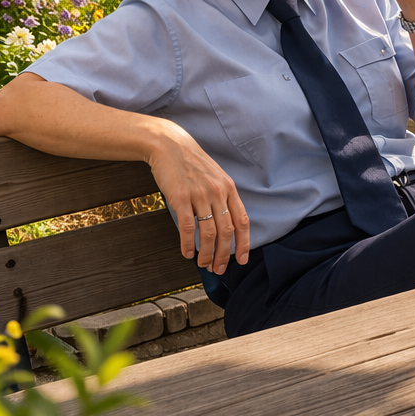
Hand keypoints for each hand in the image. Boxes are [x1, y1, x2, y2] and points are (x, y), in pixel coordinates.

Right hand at [147, 122, 249, 274]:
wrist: (170, 146)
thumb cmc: (192, 164)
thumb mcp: (215, 178)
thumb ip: (222, 198)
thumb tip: (224, 225)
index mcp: (229, 189)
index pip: (242, 221)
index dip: (244, 243)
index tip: (242, 260)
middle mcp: (218, 193)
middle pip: (226, 231)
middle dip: (224, 254)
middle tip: (219, 269)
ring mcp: (200, 195)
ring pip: (208, 233)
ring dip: (207, 254)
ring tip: (203, 265)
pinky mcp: (180, 198)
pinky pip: (188, 227)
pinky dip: (189, 244)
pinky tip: (187, 253)